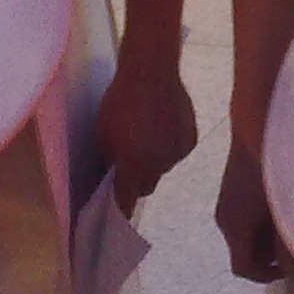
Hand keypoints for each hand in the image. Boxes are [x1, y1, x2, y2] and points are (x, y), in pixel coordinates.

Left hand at [95, 53, 196, 214]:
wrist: (151, 70)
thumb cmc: (119, 100)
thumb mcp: (104, 132)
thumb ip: (110, 159)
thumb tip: (114, 176)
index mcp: (133, 164)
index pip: (126, 201)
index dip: (121, 213)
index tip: (118, 223)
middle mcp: (157, 165)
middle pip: (146, 186)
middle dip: (137, 179)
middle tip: (130, 160)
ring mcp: (176, 153)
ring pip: (162, 169)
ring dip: (154, 160)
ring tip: (147, 133)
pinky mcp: (190, 141)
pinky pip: (176, 153)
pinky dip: (169, 147)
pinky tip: (163, 126)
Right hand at [216, 140, 293, 283]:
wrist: (258, 122)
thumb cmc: (274, 169)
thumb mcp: (286, 214)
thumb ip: (289, 247)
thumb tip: (292, 266)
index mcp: (233, 228)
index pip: (244, 268)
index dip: (268, 275)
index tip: (293, 268)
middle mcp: (224, 218)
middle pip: (245, 251)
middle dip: (271, 254)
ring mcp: (226, 199)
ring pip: (247, 232)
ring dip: (269, 234)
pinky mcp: (233, 185)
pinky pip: (248, 214)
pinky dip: (265, 217)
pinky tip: (285, 201)